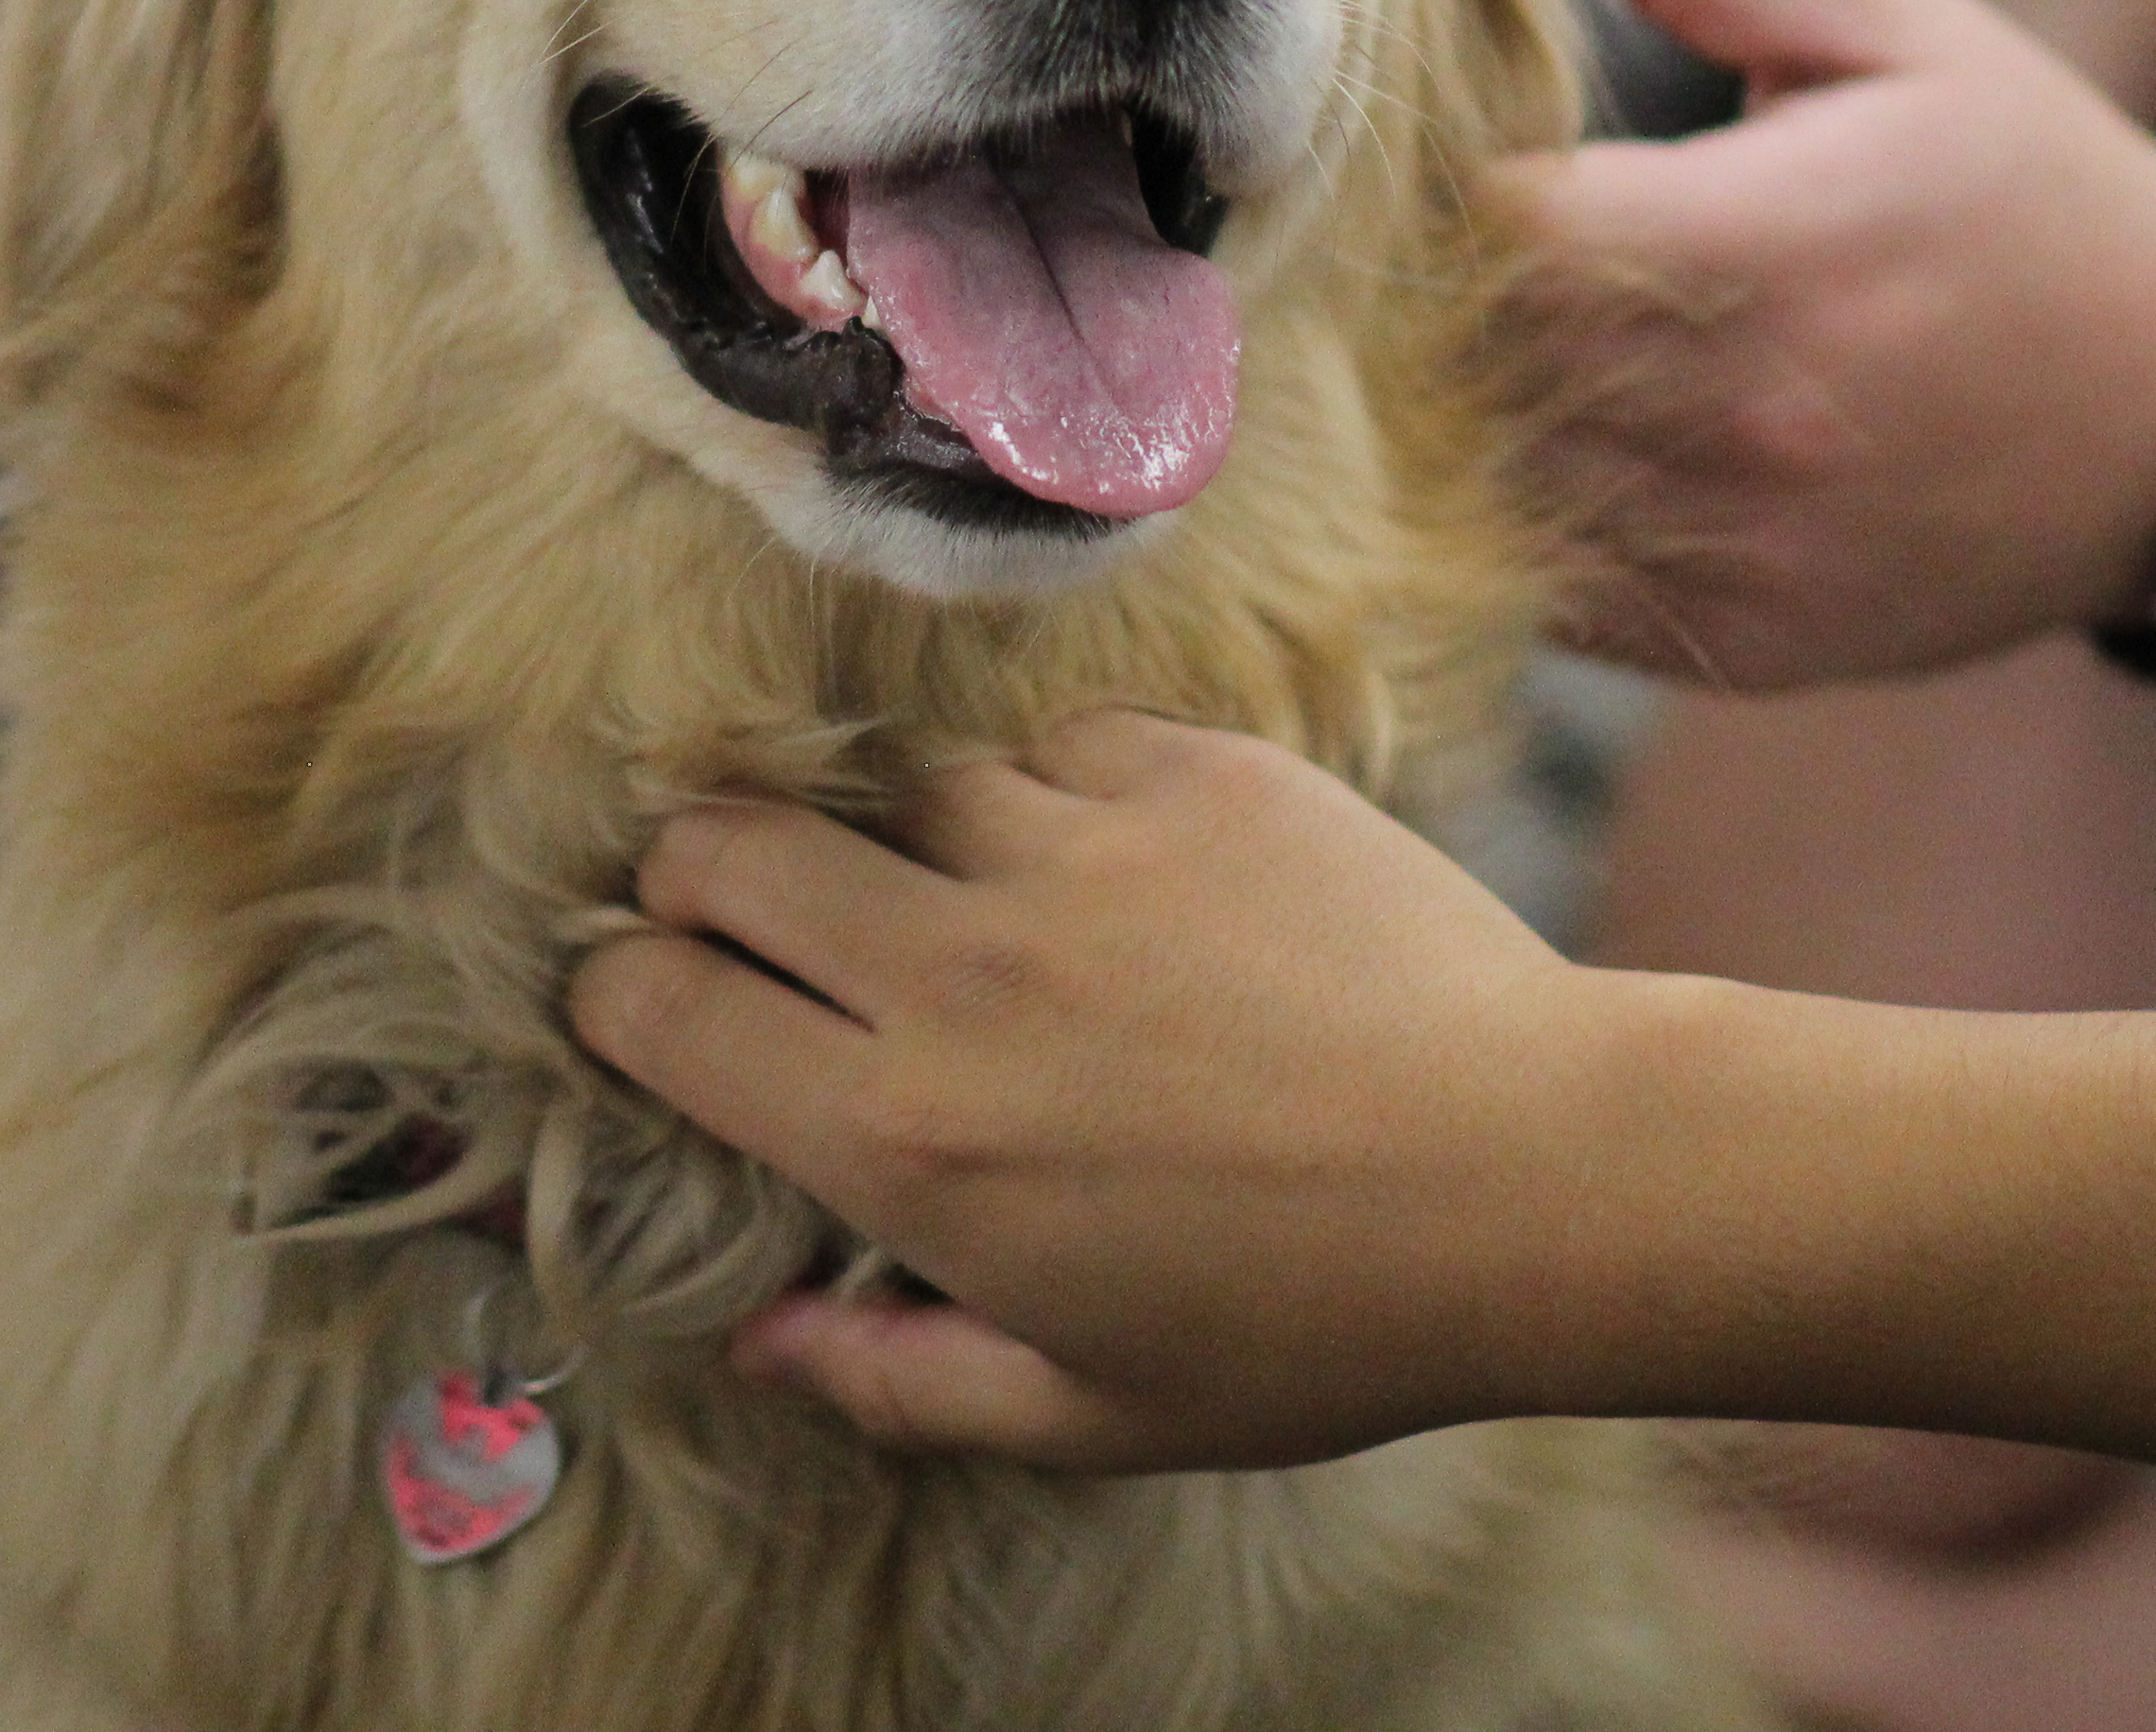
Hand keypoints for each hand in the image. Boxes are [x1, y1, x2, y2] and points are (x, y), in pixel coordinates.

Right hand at [565, 710, 1612, 1470]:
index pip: (657, 1005)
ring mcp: (1077, 849)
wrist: (1538, 1176)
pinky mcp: (1191, 771)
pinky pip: (1052, 747)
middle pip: (725, 847)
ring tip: (984, 915)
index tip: (646, 1006)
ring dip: (906, 847)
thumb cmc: (1317, 1323)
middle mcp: (960, 971)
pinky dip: (1054, 799)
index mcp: (906, 1135)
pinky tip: (1119, 877)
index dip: (616, 994)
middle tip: (752, 923)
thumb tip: (762, 1340)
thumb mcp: (1094, 1409)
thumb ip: (895, 1379)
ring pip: (900, 790)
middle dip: (700, 878)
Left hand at [1484, 0, 2155, 690]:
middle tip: (1458, 262)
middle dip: (1453, 309)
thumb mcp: (1903, 30)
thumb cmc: (2035, 187)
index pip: (1514, 230)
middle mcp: (1757, 408)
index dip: (1465, 192)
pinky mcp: (1756, 638)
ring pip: (1510, 492)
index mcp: (1779, 239)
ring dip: (1479, 428)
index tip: (1481, 162)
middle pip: (1489, 364)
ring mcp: (1755, 541)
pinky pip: (1568, 599)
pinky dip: (1535, 535)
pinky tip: (1560, 463)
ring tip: (1493, 361)